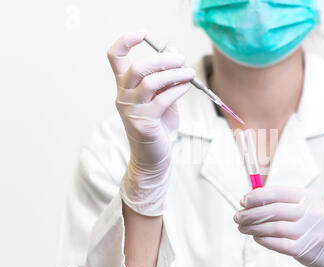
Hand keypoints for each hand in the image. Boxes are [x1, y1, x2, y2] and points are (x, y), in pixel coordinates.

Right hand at [107, 30, 195, 214]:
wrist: (155, 157)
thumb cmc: (158, 126)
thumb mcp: (162, 98)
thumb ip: (166, 78)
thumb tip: (175, 53)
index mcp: (124, 87)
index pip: (115, 57)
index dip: (126, 41)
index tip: (144, 33)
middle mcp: (123, 96)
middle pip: (136, 67)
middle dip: (162, 59)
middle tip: (181, 59)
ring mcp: (132, 110)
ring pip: (150, 82)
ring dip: (174, 73)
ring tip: (190, 72)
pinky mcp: (144, 123)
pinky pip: (163, 99)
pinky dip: (178, 89)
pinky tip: (188, 86)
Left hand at [234, 186, 323, 266]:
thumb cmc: (314, 224)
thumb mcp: (306, 206)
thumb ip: (282, 201)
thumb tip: (251, 198)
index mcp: (309, 197)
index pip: (277, 193)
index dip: (257, 196)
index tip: (243, 201)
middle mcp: (311, 212)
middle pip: (273, 210)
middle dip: (251, 213)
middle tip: (237, 217)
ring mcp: (310, 231)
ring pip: (274, 227)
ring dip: (253, 228)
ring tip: (242, 228)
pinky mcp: (306, 249)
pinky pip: (278, 244)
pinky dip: (264, 240)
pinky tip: (256, 238)